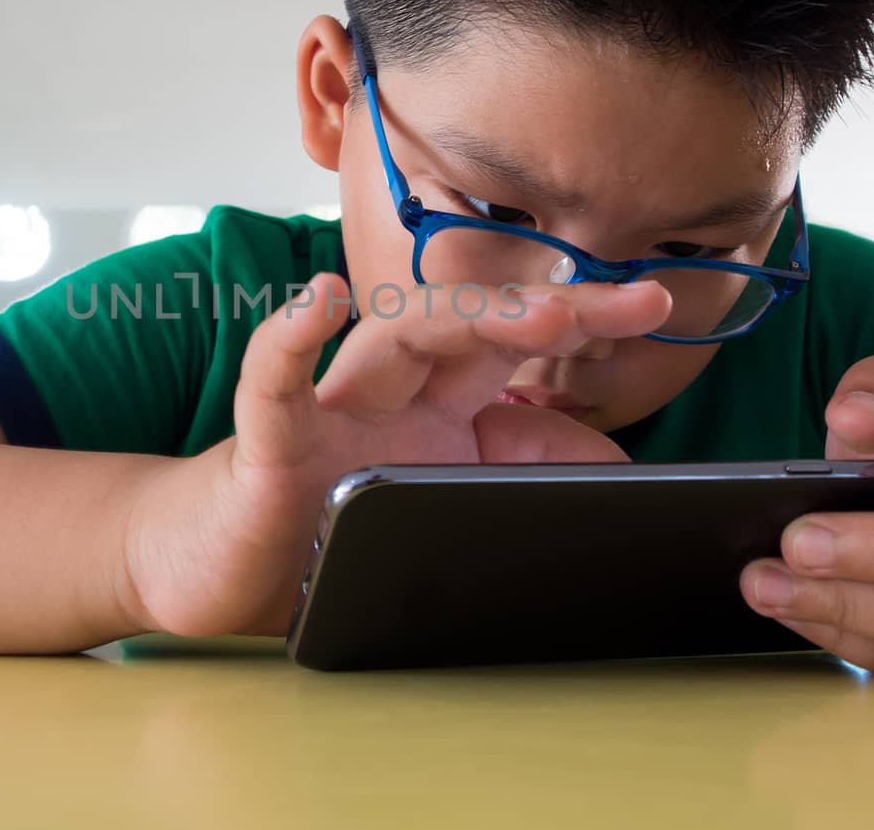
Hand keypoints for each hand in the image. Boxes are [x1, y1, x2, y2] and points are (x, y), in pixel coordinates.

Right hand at [125, 273, 671, 637]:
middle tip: (621, 302)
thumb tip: (613, 465)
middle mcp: (383, 395)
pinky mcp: (264, 447)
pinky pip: (273, 386)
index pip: (507, 345)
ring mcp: (327, 414)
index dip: (577, 320)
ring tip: (533, 316)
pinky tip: (317, 304)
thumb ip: (517, 477)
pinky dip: (288, 342)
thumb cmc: (325, 531)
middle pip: (461, 327)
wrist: (220, 571)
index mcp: (429, 407)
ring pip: (388, 341)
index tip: (654, 303)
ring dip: (459, 321)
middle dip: (539, 308)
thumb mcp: (442, 505)